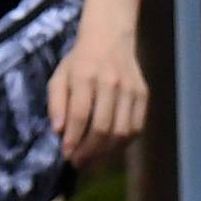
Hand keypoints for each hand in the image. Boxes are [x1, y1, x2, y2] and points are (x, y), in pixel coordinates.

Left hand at [50, 23, 149, 161]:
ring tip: (91, 159)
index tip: (66, 154)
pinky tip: (109, 148)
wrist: (110, 38)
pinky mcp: (144, 95)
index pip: (81, 114)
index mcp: (85, 75)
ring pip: (122, 131)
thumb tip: (59, 131)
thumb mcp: (59, 76)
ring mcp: (130, 89)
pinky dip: (123, 143)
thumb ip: (56, 103)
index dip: (74, 138)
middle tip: (77, 162)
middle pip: (103, 127)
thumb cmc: (79, 61)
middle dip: (89, 150)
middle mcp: (110, 82)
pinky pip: (136, 128)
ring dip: (106, 152)